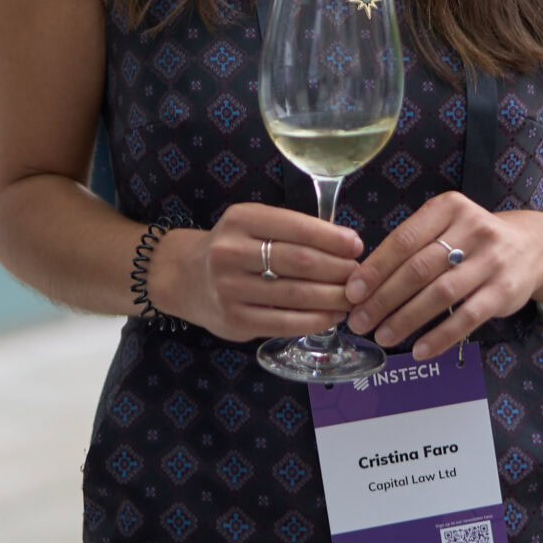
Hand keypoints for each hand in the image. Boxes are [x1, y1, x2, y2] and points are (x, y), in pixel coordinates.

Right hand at [156, 202, 361, 341]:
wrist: (184, 278)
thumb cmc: (233, 248)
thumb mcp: (253, 225)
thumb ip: (291, 231)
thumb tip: (347, 245)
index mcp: (241, 219)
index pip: (295, 227)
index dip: (331, 238)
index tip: (357, 246)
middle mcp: (230, 252)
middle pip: (298, 261)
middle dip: (337, 269)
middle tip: (359, 275)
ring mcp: (229, 288)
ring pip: (294, 294)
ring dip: (331, 297)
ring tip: (352, 297)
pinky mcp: (234, 320)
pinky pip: (283, 322)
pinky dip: (314, 321)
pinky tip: (332, 317)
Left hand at [344, 192, 542, 360]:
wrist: (534, 248)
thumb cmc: (474, 240)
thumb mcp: (447, 226)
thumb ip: (412, 246)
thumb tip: (364, 282)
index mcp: (448, 208)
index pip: (404, 239)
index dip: (375, 268)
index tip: (352, 292)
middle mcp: (472, 229)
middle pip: (418, 268)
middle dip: (384, 298)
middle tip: (360, 321)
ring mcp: (491, 260)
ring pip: (440, 294)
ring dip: (407, 318)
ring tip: (383, 336)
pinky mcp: (504, 291)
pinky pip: (467, 317)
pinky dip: (441, 336)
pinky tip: (420, 350)